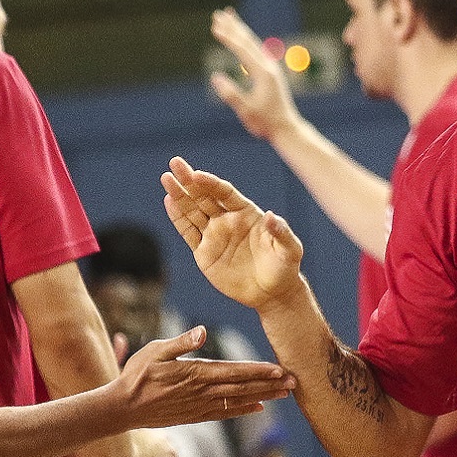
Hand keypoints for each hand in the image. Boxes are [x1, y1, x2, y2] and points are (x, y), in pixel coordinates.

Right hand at [110, 324, 296, 426]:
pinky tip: (258, 408)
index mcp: (195, 373)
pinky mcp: (194, 415)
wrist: (122, 408)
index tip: (279, 369)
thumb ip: (181, 342)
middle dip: (269, 384)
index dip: (258, 371)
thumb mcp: (154, 351)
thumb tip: (202, 331)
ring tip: (284, 393)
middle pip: (243, 387)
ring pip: (238, 401)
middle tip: (294, 382)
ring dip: (263, 396)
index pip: (234, 372)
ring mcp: (199, 406)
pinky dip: (243, 410)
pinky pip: (224, 413)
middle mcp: (202, 392)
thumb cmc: (136, 375)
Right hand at [162, 157, 306, 309]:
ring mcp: (214, 235)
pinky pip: (189, 232)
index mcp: (246, 213)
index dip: (211, 183)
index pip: (225, 193)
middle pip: (205, 196)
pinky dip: (178, 218)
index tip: (197, 175)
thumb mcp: (290, 249)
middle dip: (189, 181)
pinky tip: (169, 201)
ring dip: (179, 195)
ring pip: (193, 211)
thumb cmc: (284, 267)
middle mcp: (228, 219)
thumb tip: (271, 216)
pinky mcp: (204, 252)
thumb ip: (281, 232)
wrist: (271, 293)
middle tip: (175, 163)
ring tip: (166, 178)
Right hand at [210, 8, 301, 141]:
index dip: (228, 38)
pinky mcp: (270, 73)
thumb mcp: (246, 111)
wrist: (286, 129)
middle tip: (218, 14)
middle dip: (233, 27)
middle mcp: (269, 67)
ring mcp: (270, 68)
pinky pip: (255, 51)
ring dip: (239, 30)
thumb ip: (231, 94)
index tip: (215, 27)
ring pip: (252, 43)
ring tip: (227, 17)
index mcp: (263, 74)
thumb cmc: (266, 123)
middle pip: (248, 41)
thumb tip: (215, 77)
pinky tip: (239, 39)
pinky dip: (245, 41)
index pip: (243, 50)